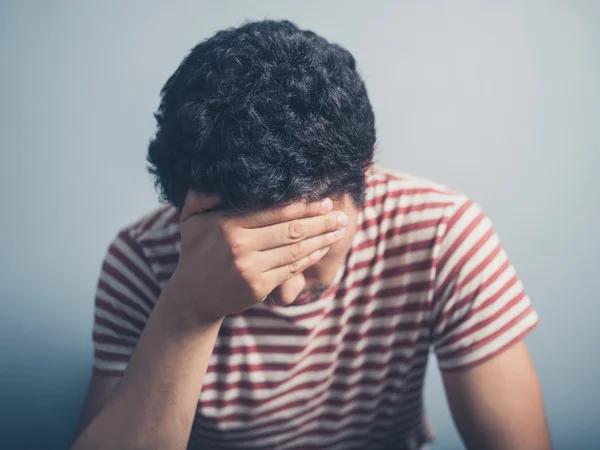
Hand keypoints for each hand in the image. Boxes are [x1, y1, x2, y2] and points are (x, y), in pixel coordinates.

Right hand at [167, 191, 346, 321]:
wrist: (193, 297)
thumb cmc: (196, 252)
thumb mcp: (190, 219)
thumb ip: (200, 195)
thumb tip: (219, 175)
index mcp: (226, 224)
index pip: (273, 211)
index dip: (302, 206)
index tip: (323, 200)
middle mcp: (240, 245)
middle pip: (290, 230)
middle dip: (320, 221)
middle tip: (340, 214)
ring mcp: (250, 268)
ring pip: (295, 250)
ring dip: (321, 239)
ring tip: (339, 229)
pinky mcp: (259, 286)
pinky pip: (291, 269)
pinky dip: (310, 258)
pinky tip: (323, 248)